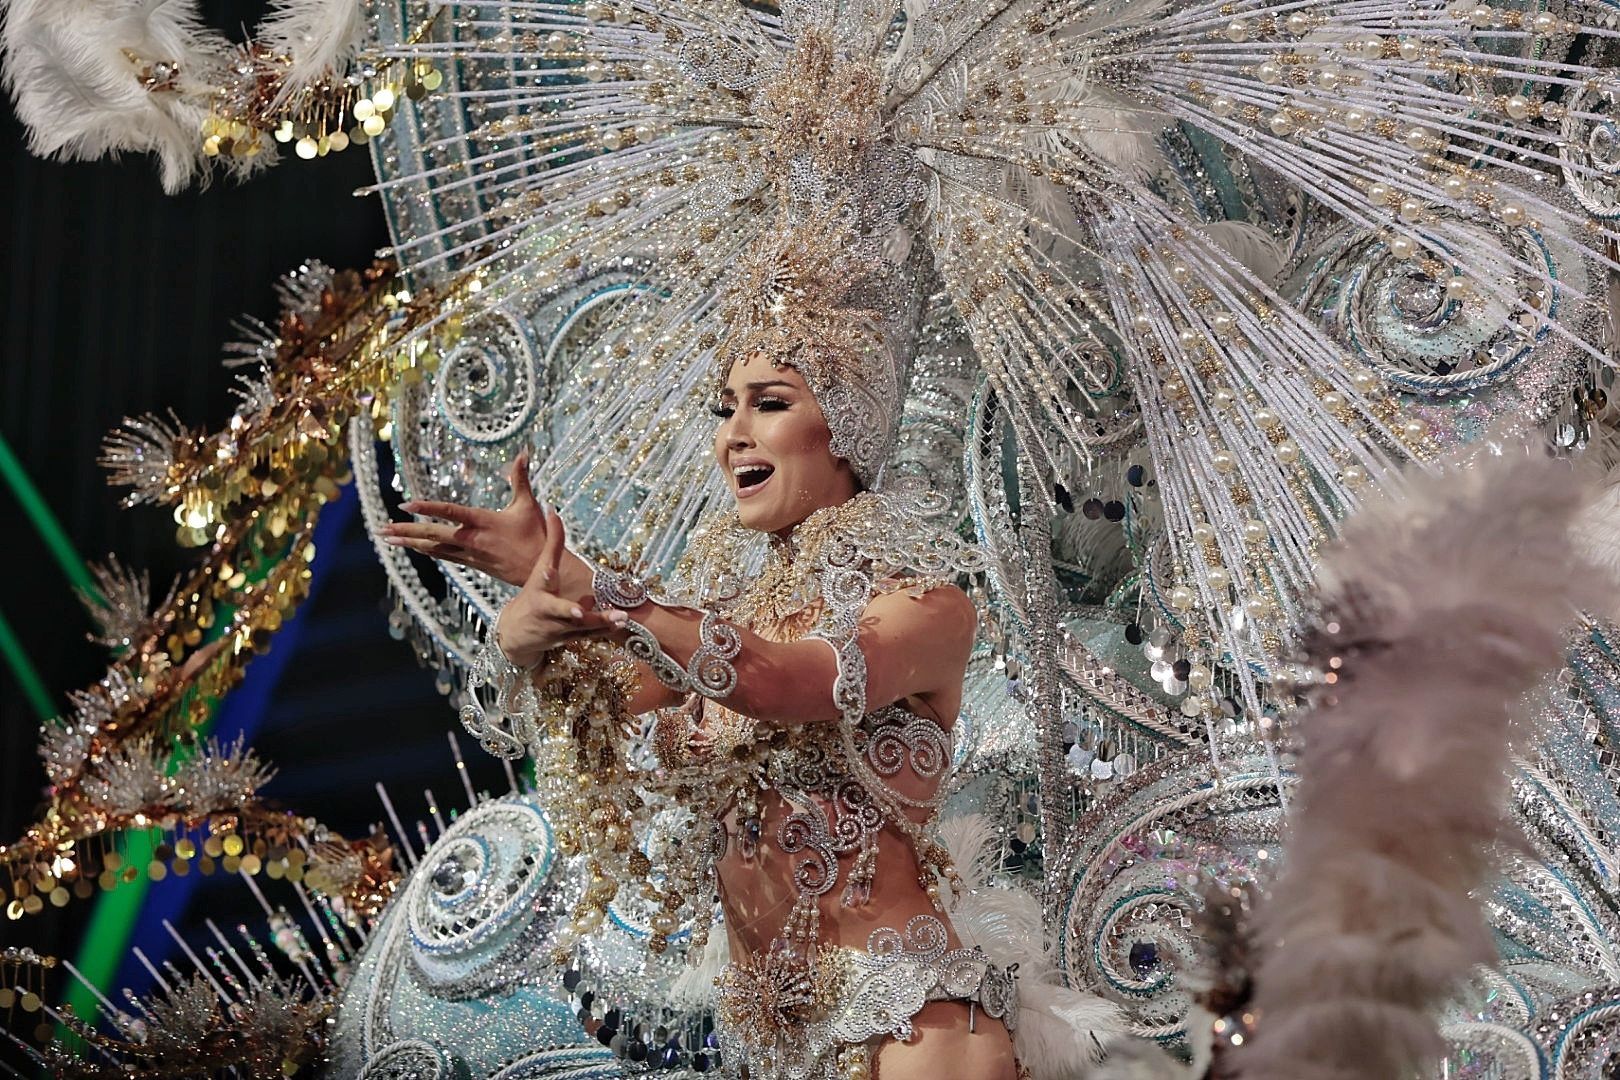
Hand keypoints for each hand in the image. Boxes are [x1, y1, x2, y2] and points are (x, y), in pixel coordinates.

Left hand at [384, 452, 547, 586]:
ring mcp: (469, 554)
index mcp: (482, 522)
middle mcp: (471, 539)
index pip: (449, 512)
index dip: (426, 508)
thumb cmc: (536, 536)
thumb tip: (523, 453)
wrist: (540, 570)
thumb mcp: (528, 505)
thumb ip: (520, 478)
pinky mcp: (471, 563)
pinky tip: (414, 547)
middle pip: (431, 534)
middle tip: (382, 528)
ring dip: (408, 543)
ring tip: (387, 538)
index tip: (405, 504)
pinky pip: (443, 555)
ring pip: (432, 548)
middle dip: (404, 531)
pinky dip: (426, 550)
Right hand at [497, 509, 626, 668]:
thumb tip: (553, 508)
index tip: (549, 570)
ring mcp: (558, 628)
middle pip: (560, 610)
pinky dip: (605, 631)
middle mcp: (547, 611)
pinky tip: (623, 624)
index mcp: (537, 590)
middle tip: (581, 611)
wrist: (516, 634)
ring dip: (600, 622)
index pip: (541, 580)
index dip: (545, 575)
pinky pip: (589, 636)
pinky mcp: (568, 640)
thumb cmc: (532, 594)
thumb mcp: (538, 568)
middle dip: (570, 611)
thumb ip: (552, 542)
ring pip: (581, 627)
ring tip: (621, 616)